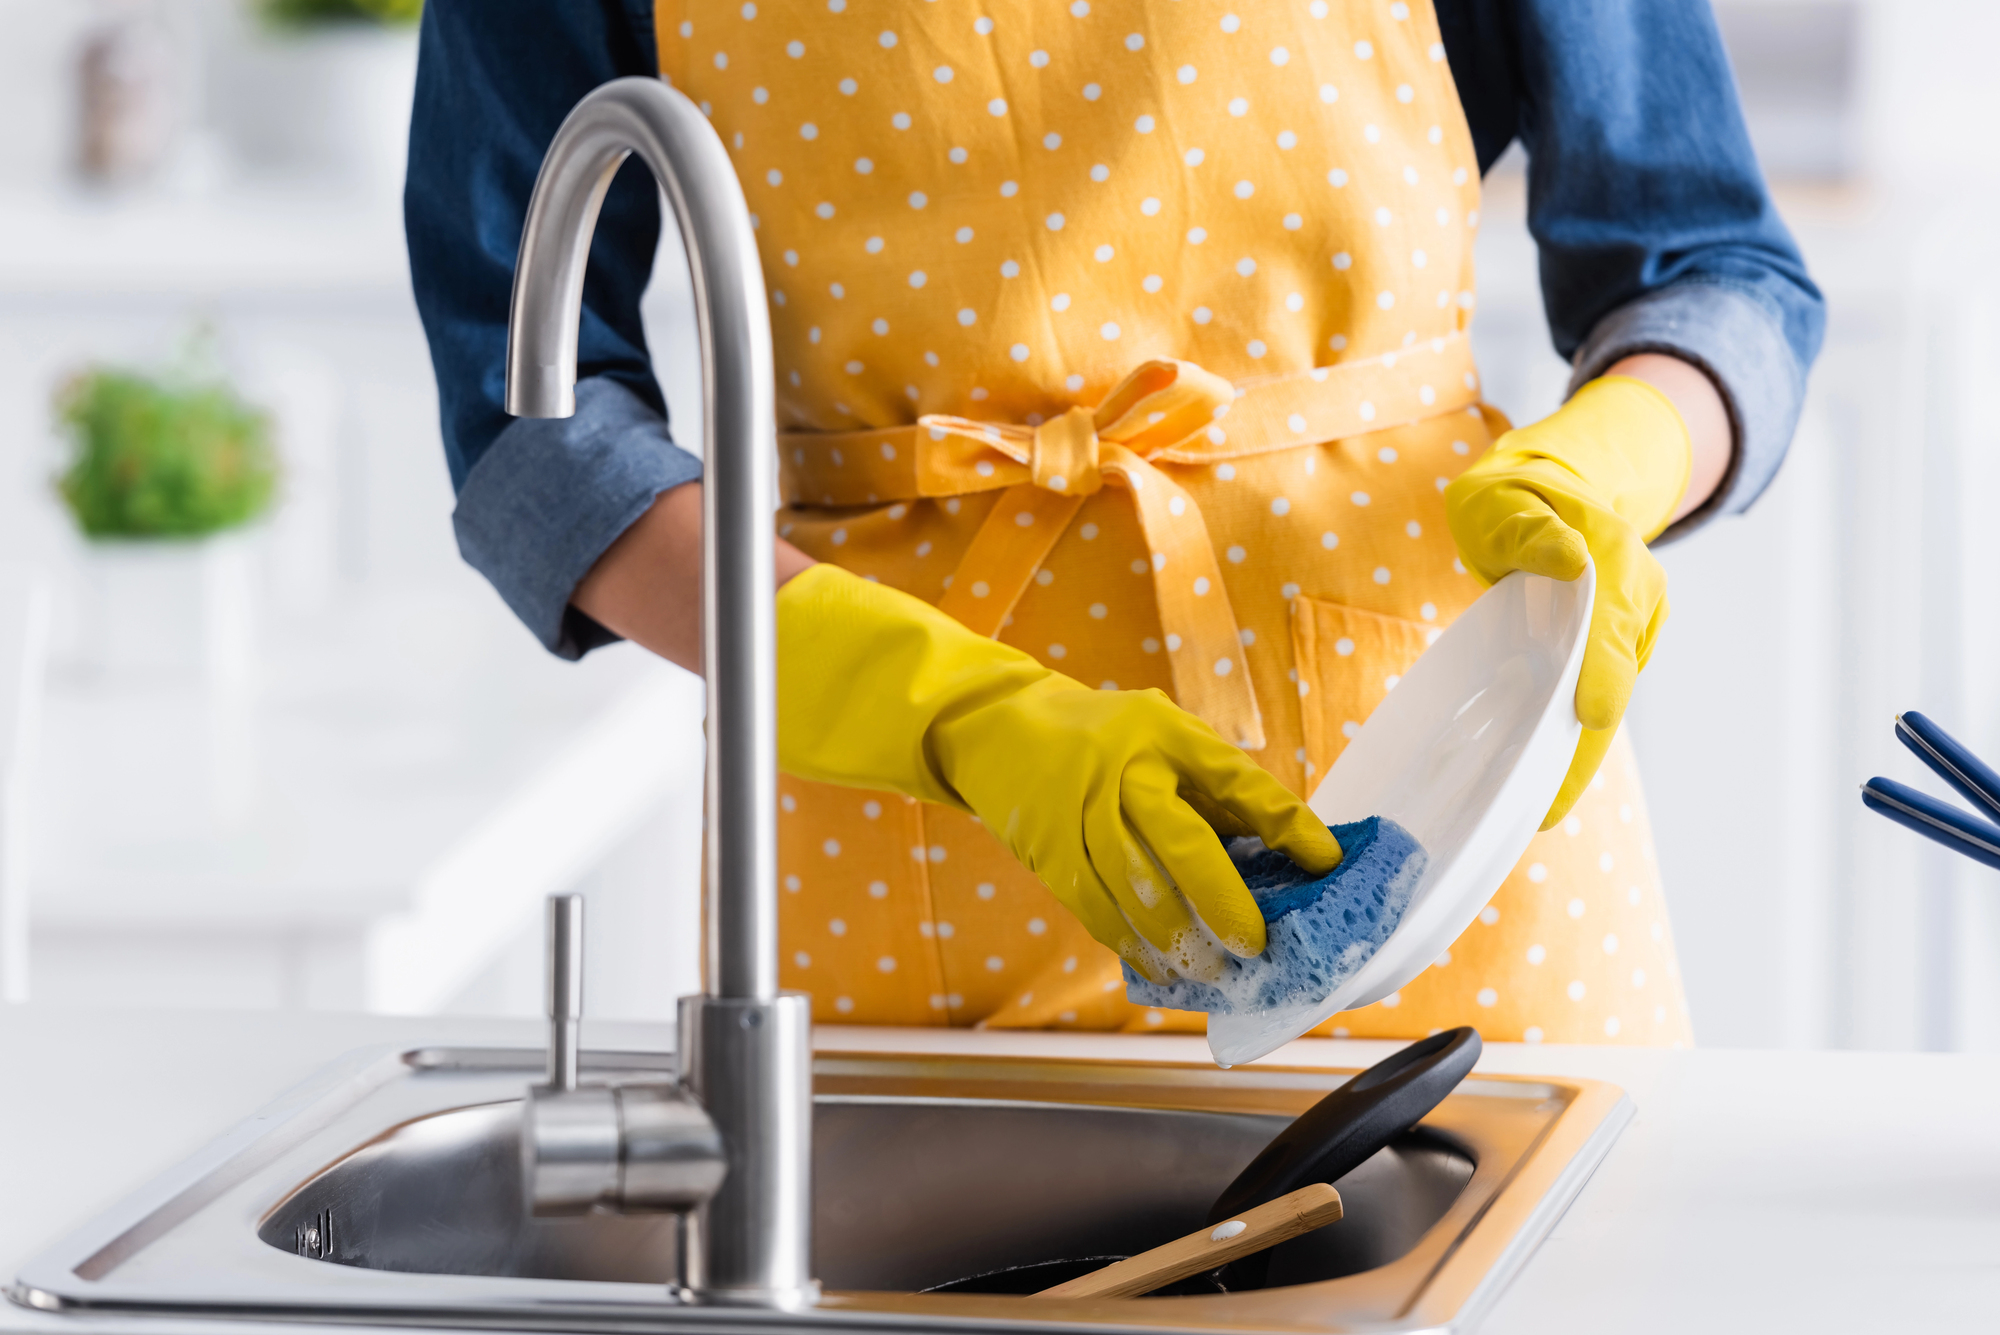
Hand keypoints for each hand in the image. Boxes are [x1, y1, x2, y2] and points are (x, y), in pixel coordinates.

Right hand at [777, 564, 1339, 980]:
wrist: (998, 729)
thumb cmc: (1105, 739)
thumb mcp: (1163, 735)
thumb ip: (1214, 786)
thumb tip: (1285, 852)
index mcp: (1166, 734)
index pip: (1238, 779)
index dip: (1286, 823)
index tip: (1327, 862)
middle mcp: (1124, 771)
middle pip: (1183, 846)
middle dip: (1225, 904)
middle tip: (1255, 946)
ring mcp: (1080, 814)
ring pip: (1136, 893)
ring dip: (1180, 942)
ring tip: (1214, 973)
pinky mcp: (1046, 854)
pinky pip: (1096, 911)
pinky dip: (1132, 946)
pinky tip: (1162, 968)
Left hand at [1444, 375, 1692, 827]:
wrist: (1548, 494)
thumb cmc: (1517, 499)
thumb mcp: (1509, 500)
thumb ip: (1533, 529)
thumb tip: (1568, 560)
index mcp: (1615, 558)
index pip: (1614, 624)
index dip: (1604, 672)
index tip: (1591, 715)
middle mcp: (1634, 600)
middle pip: (1614, 682)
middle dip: (1585, 746)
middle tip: (1550, 806)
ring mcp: (1627, 631)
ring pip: (1604, 702)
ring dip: (1577, 758)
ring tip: (1541, 812)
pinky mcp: (1608, 654)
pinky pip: (1589, 702)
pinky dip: (1569, 744)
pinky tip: (1542, 787)